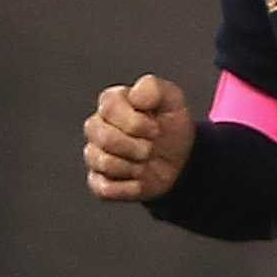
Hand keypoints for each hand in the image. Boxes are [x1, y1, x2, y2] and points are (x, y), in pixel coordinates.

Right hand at [84, 74, 192, 202]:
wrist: (182, 161)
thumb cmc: (171, 126)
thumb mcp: (172, 100)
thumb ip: (154, 88)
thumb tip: (135, 96)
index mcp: (110, 104)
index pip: (109, 108)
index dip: (138, 123)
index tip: (157, 128)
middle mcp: (96, 128)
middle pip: (105, 139)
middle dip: (138, 147)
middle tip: (152, 148)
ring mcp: (94, 155)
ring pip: (105, 163)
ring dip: (136, 167)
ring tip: (146, 162)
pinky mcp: (98, 182)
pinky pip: (107, 189)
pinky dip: (132, 187)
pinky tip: (141, 179)